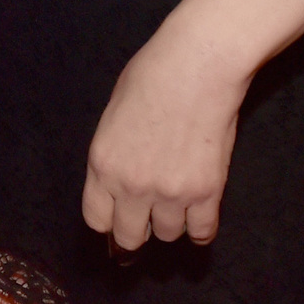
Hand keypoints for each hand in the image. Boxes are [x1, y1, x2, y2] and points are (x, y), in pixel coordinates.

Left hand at [81, 24, 249, 250]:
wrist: (195, 66)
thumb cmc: (150, 77)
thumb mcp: (112, 116)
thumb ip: (113, 155)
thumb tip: (118, 183)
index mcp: (102, 164)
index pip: (96, 219)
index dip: (108, 221)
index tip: (117, 218)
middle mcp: (132, 186)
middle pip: (130, 237)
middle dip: (136, 231)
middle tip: (146, 220)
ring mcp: (170, 193)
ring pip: (168, 235)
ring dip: (170, 223)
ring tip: (176, 203)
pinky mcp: (207, 192)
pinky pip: (202, 233)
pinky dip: (200, 229)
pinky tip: (199, 216)